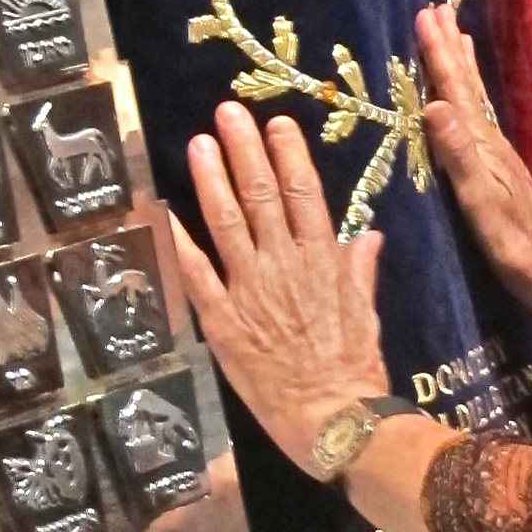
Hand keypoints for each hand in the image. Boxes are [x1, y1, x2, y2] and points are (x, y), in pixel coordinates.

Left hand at [170, 103, 391, 477]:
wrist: (334, 418)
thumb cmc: (356, 368)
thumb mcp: (366, 312)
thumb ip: (359, 270)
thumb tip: (367, 234)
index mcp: (323, 259)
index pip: (303, 193)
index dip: (288, 155)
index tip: (276, 123)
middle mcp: (284, 264)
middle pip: (261, 195)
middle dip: (244, 150)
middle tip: (227, 112)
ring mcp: (251, 289)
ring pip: (227, 223)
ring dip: (212, 180)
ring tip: (199, 143)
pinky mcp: (223, 320)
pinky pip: (197, 273)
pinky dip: (179, 241)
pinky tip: (164, 211)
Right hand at [416, 2, 531, 325]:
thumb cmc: (517, 249)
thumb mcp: (483, 206)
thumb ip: (459, 158)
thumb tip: (435, 106)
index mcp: (484, 149)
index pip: (457, 92)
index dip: (440, 55)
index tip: (426, 14)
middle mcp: (492, 146)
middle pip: (468, 89)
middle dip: (450, 51)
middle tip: (436, 9)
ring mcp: (498, 160)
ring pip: (474, 102)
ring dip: (462, 69)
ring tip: (455, 38)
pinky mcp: (499, 175)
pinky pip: (476, 122)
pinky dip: (466, 101)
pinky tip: (463, 106)